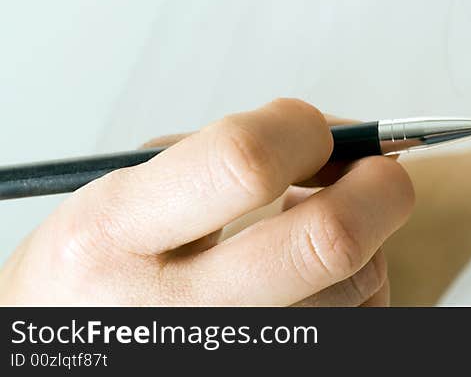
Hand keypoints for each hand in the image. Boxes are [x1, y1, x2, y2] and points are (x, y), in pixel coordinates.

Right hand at [0, 98, 413, 304]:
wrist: (78, 343)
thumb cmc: (114, 254)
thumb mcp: (133, 186)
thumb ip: (233, 151)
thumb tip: (351, 138)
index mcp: (114, 233)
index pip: (244, 162)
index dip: (303, 130)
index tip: (315, 131)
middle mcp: (169, 312)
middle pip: (328, 240)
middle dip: (378, 185)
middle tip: (379, 166)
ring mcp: (225, 359)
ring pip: (359, 283)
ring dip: (364, 235)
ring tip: (314, 225)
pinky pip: (360, 319)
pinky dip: (355, 281)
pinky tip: (311, 274)